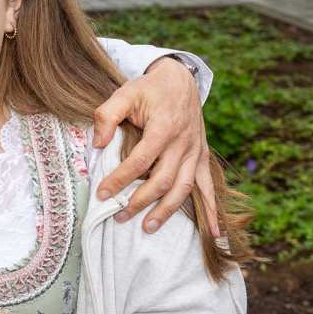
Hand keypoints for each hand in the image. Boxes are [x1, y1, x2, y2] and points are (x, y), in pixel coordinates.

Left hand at [92, 57, 218, 236]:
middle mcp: (183, 143)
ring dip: (166, 210)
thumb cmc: (148, 89)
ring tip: (148, 227)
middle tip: (118, 216)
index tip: (102, 194)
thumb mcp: (124, 93)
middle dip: (140, 201)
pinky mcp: (202, 157)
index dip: (119, 179)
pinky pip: (208, 186)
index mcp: (163, 127)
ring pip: (183, 187)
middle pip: (162, 180)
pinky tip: (215, 233)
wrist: (181, 80)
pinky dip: (212, 211)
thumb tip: (97, 144)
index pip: (139, 161)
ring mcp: (195, 152)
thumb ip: (107, 116)